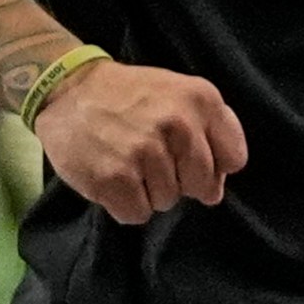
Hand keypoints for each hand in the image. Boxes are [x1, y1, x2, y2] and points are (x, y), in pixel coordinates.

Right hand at [30, 59, 247, 225]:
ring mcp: (145, 152)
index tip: (190, 157)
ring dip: (149, 191)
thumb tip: (215, 191)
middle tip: (152, 158)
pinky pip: (137, 214)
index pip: (234, 158)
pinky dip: (125, 204)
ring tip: (127, 161)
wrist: (69, 88)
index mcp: (201, 99)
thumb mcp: (180, 94)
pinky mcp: (114, 178)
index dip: (214, 165)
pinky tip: (113, 176)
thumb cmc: (130, 95)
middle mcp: (178, 124)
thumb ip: (208, 134)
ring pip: (168, 202)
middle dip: (181, 181)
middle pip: (202, 186)